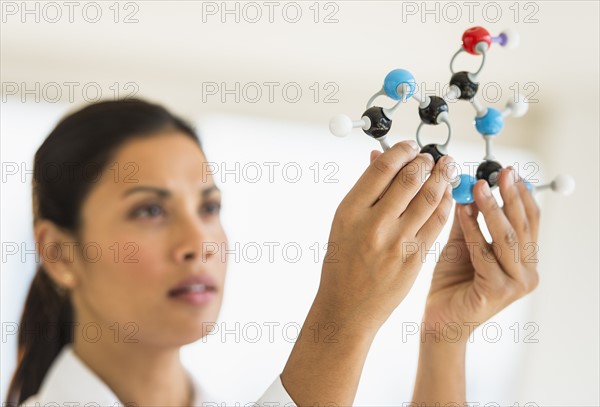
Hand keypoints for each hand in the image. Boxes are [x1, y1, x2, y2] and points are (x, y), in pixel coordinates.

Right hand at [316, 141, 454, 332]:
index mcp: (350, 211)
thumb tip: (381, 156)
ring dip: (443, 177)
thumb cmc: (343, 262)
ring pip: (430, 198)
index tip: (411, 147)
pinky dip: (446, 203)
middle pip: (410, 178)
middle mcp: (373, 224)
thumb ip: (365, 190)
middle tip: (432, 157)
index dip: (402, 151)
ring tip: (447, 168)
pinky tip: (447, 194)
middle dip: (426, 162)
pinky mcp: (415, 258)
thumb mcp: (344, 223)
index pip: (383, 168)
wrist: (347, 307)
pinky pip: (437, 222)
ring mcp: (396, 242)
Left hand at [422, 167, 539, 342]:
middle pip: (523, 226)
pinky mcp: (498, 291)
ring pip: (507, 238)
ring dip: (493, 209)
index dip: (521, 195)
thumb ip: (470, 220)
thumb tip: (472, 187)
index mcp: (524, 260)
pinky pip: (485, 253)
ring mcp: (516, 284)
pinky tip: (462, 212)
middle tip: (501, 173)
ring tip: (479, 187)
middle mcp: (527, 272)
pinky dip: (473, 230)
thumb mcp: (463, 244)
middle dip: (511, 196)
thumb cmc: (451, 283)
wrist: (439, 320)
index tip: (510, 172)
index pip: (530, 221)